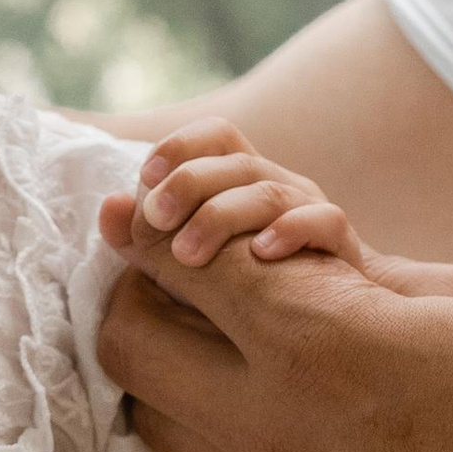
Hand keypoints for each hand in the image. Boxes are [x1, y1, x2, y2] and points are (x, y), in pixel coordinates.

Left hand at [97, 119, 362, 270]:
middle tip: (155, 219)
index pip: (217, 135)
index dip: (179, 146)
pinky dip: (290, 232)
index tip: (145, 177)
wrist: (344, 316)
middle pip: (234, 162)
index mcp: (246, 181)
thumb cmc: (261, 284)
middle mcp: (280, 186)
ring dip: (222, 218)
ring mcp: (312, 211)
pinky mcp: (341, 244)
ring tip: (187, 255)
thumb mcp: (200, 259)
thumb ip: (153, 237)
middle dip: (189, 184)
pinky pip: (323, 221)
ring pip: (268, 191)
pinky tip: (261, 254)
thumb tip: (108, 209)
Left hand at [98, 206, 452, 451]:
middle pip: (129, 342)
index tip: (159, 187)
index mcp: (323, 341)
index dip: (163, 208)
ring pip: (148, 420)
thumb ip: (376, 273)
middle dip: (141, 282)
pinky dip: (191, 438)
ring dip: (162, 363)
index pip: (184, 257)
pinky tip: (241, 408)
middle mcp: (275, 430)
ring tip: (213, 327)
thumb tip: (299, 256)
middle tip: (180, 253)